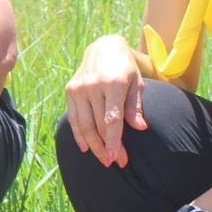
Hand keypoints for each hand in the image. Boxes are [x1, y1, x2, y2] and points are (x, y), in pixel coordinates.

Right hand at [65, 35, 149, 167]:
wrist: (104, 48)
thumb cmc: (125, 69)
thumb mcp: (137, 83)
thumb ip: (136, 106)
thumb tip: (140, 128)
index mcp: (113, 83)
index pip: (111, 119)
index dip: (114, 141)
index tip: (117, 158)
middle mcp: (93, 86)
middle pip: (98, 126)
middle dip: (107, 147)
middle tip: (116, 162)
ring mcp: (79, 88)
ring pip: (84, 125)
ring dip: (93, 146)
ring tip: (103, 159)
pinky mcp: (70, 91)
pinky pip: (73, 118)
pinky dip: (79, 135)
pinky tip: (85, 147)